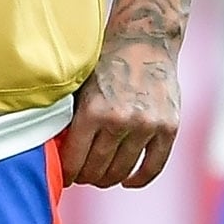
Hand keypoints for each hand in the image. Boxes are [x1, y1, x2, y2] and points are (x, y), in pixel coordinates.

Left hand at [58, 41, 179, 188]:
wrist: (145, 41)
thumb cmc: (106, 64)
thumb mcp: (80, 87)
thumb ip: (71, 120)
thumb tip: (55, 155)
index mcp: (92, 110)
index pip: (74, 160)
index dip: (67, 173)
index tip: (65, 177)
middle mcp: (120, 119)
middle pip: (97, 169)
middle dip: (86, 177)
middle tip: (83, 175)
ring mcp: (147, 125)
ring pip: (122, 170)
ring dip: (109, 178)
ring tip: (102, 175)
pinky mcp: (169, 127)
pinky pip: (153, 166)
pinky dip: (139, 179)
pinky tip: (128, 181)